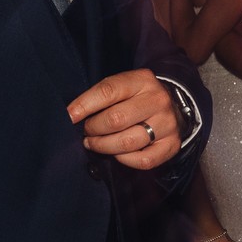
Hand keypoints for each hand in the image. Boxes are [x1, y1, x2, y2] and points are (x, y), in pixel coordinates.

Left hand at [69, 69, 183, 169]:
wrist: (171, 107)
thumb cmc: (136, 98)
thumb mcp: (121, 86)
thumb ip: (99, 97)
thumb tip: (71, 116)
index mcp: (142, 80)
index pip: (108, 91)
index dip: (84, 106)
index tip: (69, 117)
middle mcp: (158, 100)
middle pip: (116, 119)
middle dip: (93, 129)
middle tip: (88, 131)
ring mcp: (167, 123)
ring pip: (128, 142)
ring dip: (104, 146)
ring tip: (96, 143)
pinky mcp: (172, 144)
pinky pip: (144, 160)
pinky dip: (125, 160)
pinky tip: (119, 154)